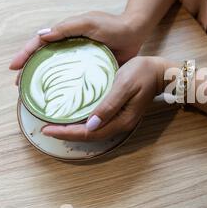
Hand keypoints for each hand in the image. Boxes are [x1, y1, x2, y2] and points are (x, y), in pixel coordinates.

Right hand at [9, 11, 148, 82]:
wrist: (135, 32)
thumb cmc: (112, 25)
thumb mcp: (88, 23)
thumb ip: (67, 28)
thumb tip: (41, 36)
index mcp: (66, 34)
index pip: (40, 44)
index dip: (26, 54)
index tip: (14, 67)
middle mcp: (71, 46)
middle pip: (45, 59)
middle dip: (31, 70)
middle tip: (20, 86)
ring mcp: (81, 58)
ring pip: (58, 71)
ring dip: (45, 81)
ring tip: (35, 94)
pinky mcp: (92, 69)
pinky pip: (76, 79)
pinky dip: (66, 87)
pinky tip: (61, 98)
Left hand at [41, 56, 167, 140]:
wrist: (161, 72)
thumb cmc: (143, 73)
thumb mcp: (124, 85)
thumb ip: (109, 104)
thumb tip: (90, 124)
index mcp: (122, 120)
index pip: (89, 133)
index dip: (67, 133)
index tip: (47, 129)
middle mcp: (121, 124)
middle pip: (90, 136)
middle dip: (67, 134)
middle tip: (45, 128)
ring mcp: (121, 120)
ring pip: (93, 132)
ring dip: (74, 131)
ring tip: (56, 125)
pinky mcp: (120, 114)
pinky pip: (99, 124)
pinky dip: (83, 124)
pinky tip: (74, 117)